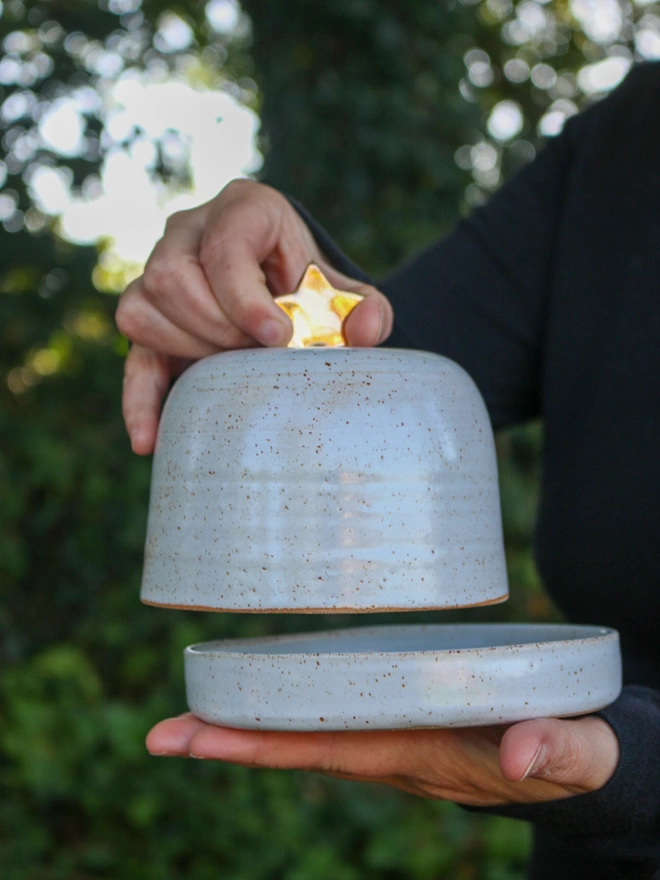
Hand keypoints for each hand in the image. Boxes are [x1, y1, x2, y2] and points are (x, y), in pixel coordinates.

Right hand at [116, 179, 392, 454]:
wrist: (283, 287)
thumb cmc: (313, 287)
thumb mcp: (346, 294)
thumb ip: (366, 309)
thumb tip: (365, 330)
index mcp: (243, 209)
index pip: (223, 247)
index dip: (245, 299)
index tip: (278, 337)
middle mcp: (188, 232)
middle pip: (171, 278)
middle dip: (218, 328)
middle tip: (256, 353)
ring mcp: (157, 272)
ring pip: (141, 310)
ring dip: (189, 350)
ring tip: (231, 367)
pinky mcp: (146, 318)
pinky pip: (129, 355)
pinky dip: (138, 400)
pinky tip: (149, 439)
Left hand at [145, 713, 618, 805]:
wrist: (579, 763)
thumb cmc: (575, 754)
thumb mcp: (578, 752)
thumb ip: (555, 747)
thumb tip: (515, 754)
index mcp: (425, 755)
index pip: (330, 751)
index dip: (264, 744)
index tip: (198, 738)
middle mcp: (397, 753)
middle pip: (303, 747)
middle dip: (233, 742)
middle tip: (160, 734)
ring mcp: (396, 741)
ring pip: (313, 734)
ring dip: (253, 726)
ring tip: (190, 716)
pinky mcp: (404, 722)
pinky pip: (336, 720)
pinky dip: (292, 712)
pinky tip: (266, 697)